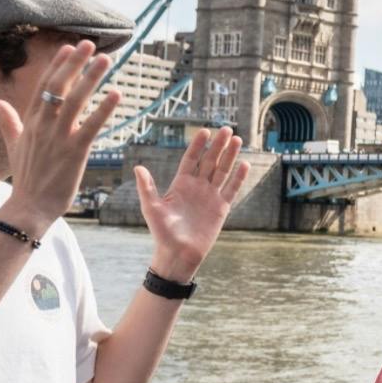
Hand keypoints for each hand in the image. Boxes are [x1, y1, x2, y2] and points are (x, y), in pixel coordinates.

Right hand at [0, 41, 119, 234]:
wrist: (29, 208)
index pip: (43, 87)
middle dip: (74, 64)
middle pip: (59, 87)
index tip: (68, 47)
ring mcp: (58, 138)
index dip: (56, 66)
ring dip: (91, 78)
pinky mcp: (74, 153)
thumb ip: (8, 123)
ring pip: (76, 101)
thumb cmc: (26, 178)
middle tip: (89, 44)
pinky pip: (91, 126)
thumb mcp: (13, 146)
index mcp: (30, 123)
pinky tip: (116, 94)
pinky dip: (104, 109)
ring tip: (106, 60)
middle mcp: (43, 126)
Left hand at [137, 126, 245, 279]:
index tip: (204, 131)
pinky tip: (244, 164)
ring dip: (229, 156)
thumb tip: (137, 167)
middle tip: (226, 129)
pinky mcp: (221, 208)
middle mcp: (197, 187)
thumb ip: (147, 187)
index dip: (198, 146)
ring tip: (237, 139)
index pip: (191, 159)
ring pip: (222, 171)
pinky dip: (238, 177)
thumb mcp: (152, 208)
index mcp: (181, 184)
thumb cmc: (162, 233)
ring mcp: (210, 196)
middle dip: (218, 145)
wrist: (179, 254)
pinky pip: (232, 189)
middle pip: (210, 161)